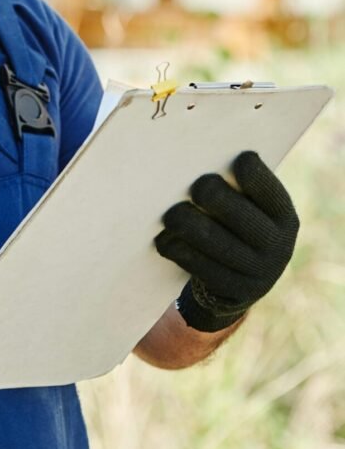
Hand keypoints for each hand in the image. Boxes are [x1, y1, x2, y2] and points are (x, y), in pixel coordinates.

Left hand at [154, 151, 298, 331]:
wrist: (240, 279)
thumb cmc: (236, 225)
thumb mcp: (248, 207)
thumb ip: (234, 188)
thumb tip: (196, 157)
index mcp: (283, 216)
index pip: (268, 191)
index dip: (253, 174)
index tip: (235, 160)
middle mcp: (278, 244)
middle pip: (240, 216)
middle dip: (213, 196)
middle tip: (195, 186)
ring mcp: (259, 271)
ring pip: (218, 244)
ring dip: (189, 225)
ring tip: (172, 214)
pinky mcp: (235, 290)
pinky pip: (202, 268)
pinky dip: (180, 251)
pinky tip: (164, 239)